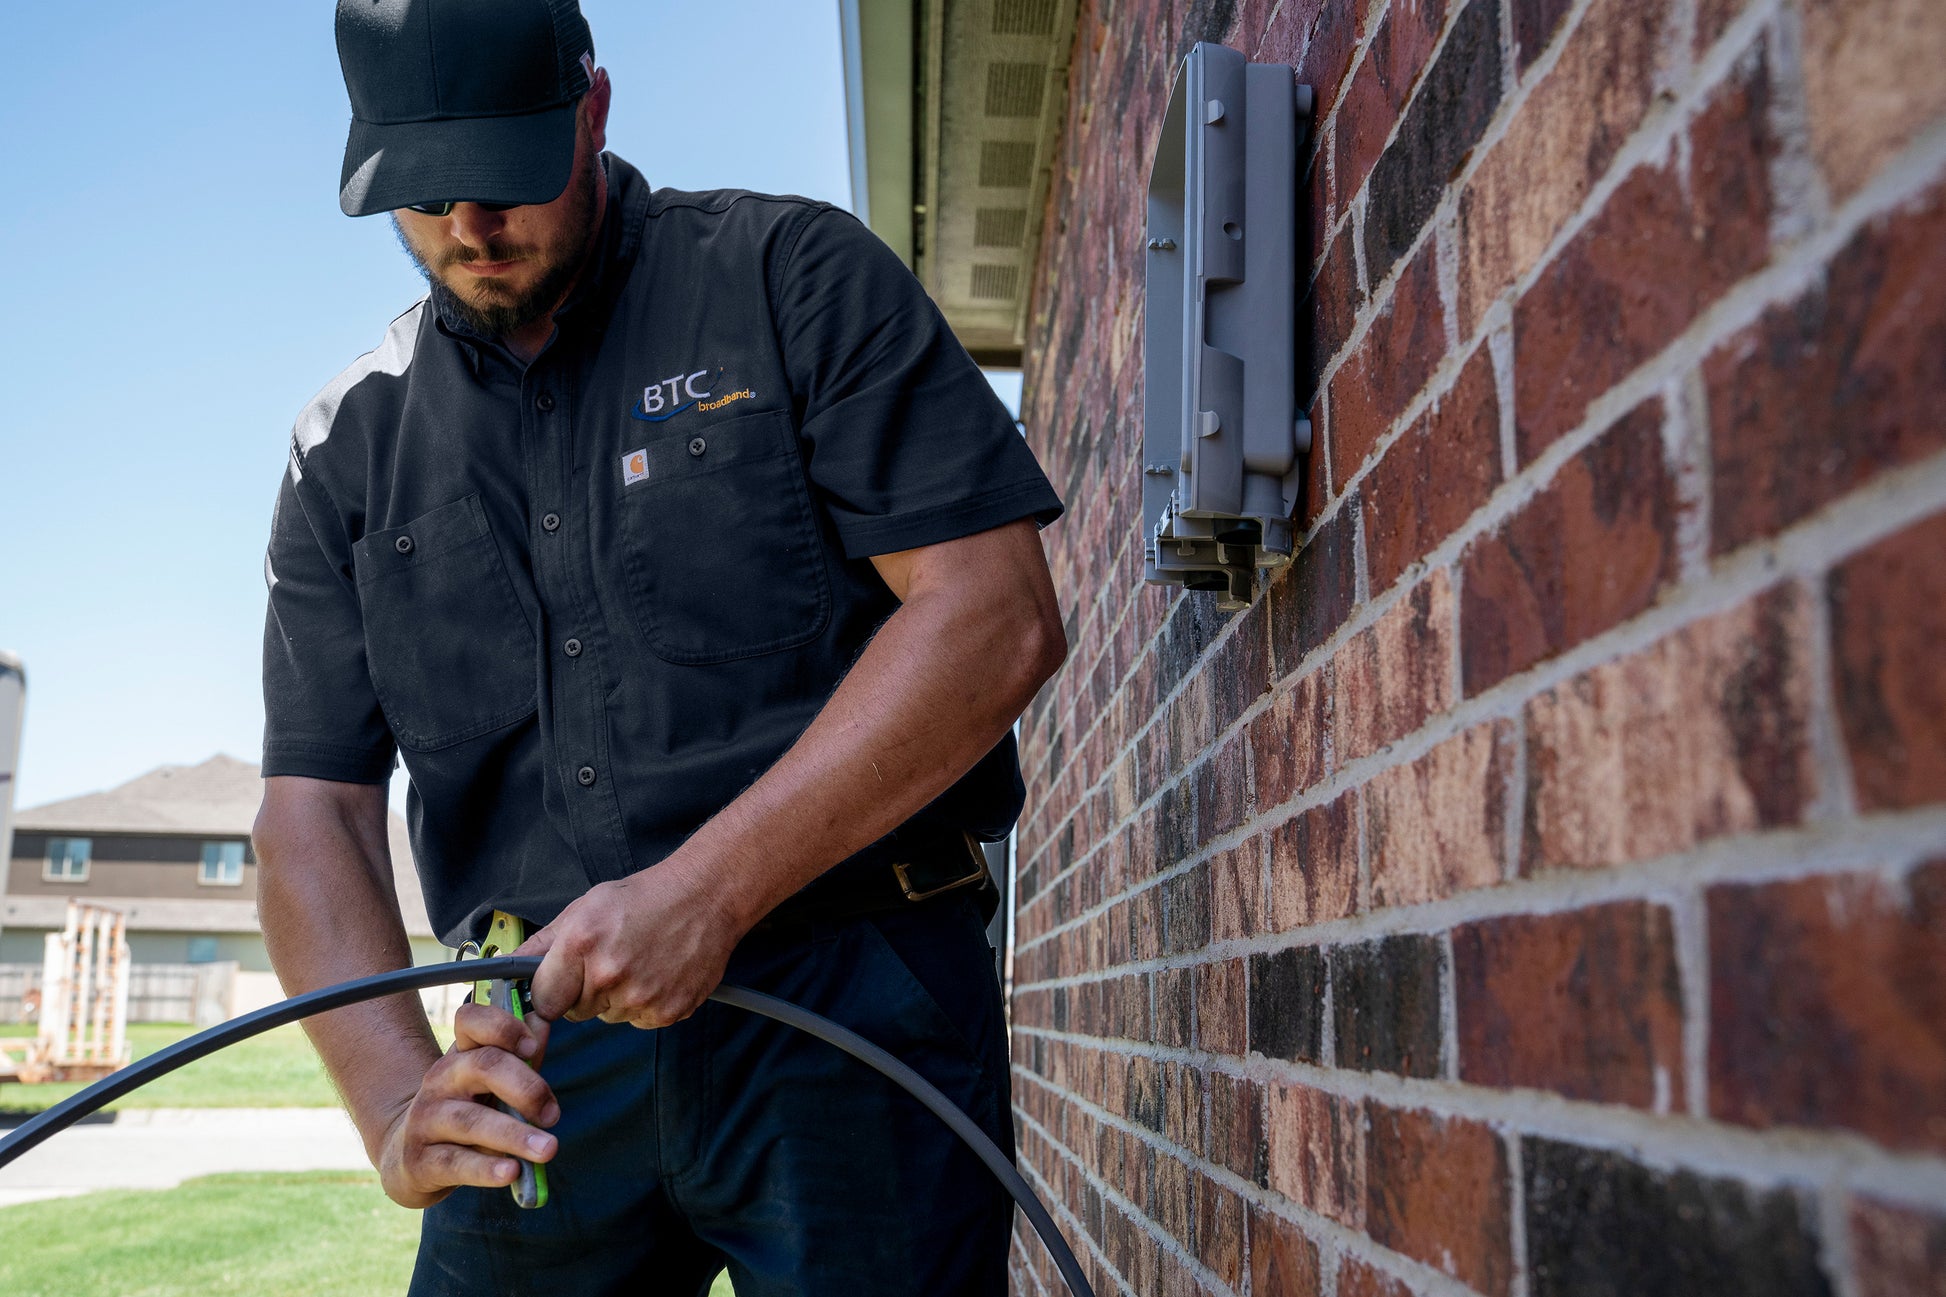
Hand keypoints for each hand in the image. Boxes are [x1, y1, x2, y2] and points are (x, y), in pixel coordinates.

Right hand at [375, 1002, 558, 1208]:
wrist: (411, 1159)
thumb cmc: (467, 1113)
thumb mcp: (492, 1086)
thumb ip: (521, 1059)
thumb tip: (544, 1024)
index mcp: (461, 1054)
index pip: (470, 1020)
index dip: (503, 1027)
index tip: (533, 1046)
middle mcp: (440, 1080)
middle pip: (483, 1067)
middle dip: (525, 1088)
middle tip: (553, 1115)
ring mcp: (425, 1120)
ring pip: (471, 1121)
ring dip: (514, 1135)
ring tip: (548, 1148)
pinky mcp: (420, 1161)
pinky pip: (455, 1162)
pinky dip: (486, 1168)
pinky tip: (512, 1172)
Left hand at [517, 861, 745, 1028]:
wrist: (706, 896)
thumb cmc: (646, 897)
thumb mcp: (587, 906)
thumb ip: (544, 942)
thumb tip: (506, 967)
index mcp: (582, 944)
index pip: (543, 1001)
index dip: (550, 994)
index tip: (558, 988)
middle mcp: (610, 974)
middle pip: (577, 1012)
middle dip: (586, 992)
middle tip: (611, 960)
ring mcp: (642, 996)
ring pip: (610, 1016)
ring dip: (618, 998)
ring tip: (640, 962)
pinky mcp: (668, 1011)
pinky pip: (641, 1020)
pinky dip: (646, 1003)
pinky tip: (658, 973)